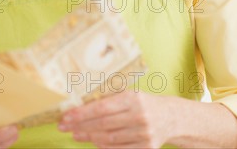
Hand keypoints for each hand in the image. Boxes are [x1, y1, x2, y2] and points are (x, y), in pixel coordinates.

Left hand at [58, 91, 176, 148]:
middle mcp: (140, 116)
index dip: (82, 113)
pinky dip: (104, 147)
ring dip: (89, 137)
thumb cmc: (143, 103)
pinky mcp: (148, 148)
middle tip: (64, 126)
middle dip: (80, 126)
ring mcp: (144, 134)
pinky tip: (93, 142)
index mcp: (133, 98)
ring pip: (109, 139)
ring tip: (75, 134)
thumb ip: (109, 97)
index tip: (66, 116)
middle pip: (103, 124)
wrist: (172, 117)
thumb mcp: (129, 94)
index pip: (102, 107)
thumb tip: (78, 103)